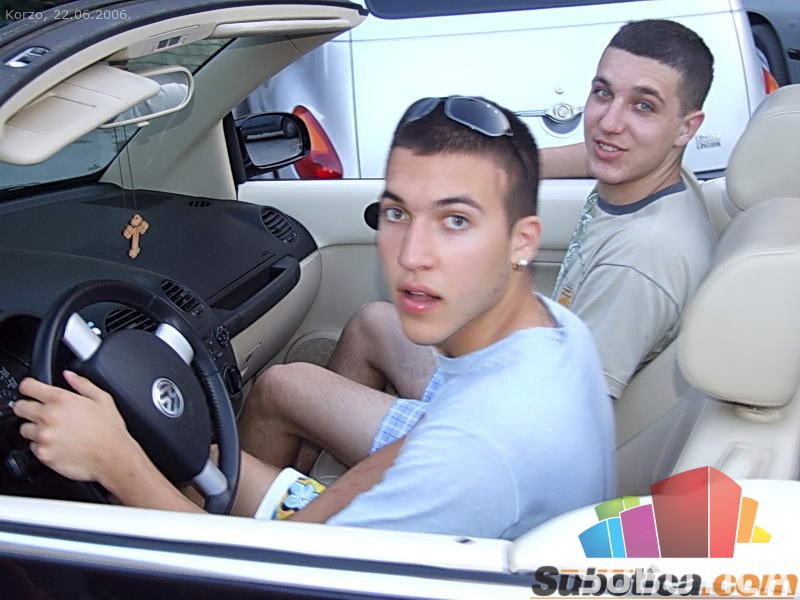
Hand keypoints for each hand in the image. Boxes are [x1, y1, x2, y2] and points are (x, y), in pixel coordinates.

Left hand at [13, 371, 137, 482]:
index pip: (28, 386)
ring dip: (36, 429)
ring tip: (56, 432)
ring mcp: (44, 436)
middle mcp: (48, 416)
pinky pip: (33, 447)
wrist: (112, 457)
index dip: (30, 387)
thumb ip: (82, 383)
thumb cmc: (110, 430)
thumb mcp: (103, 399)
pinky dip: (43, 445)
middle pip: (20, 407)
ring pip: (25, 428)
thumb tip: (69, 375)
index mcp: (61, 399)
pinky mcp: (43, 453)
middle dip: (29, 408)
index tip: (32, 391)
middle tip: (44, 413)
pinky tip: (60, 444)